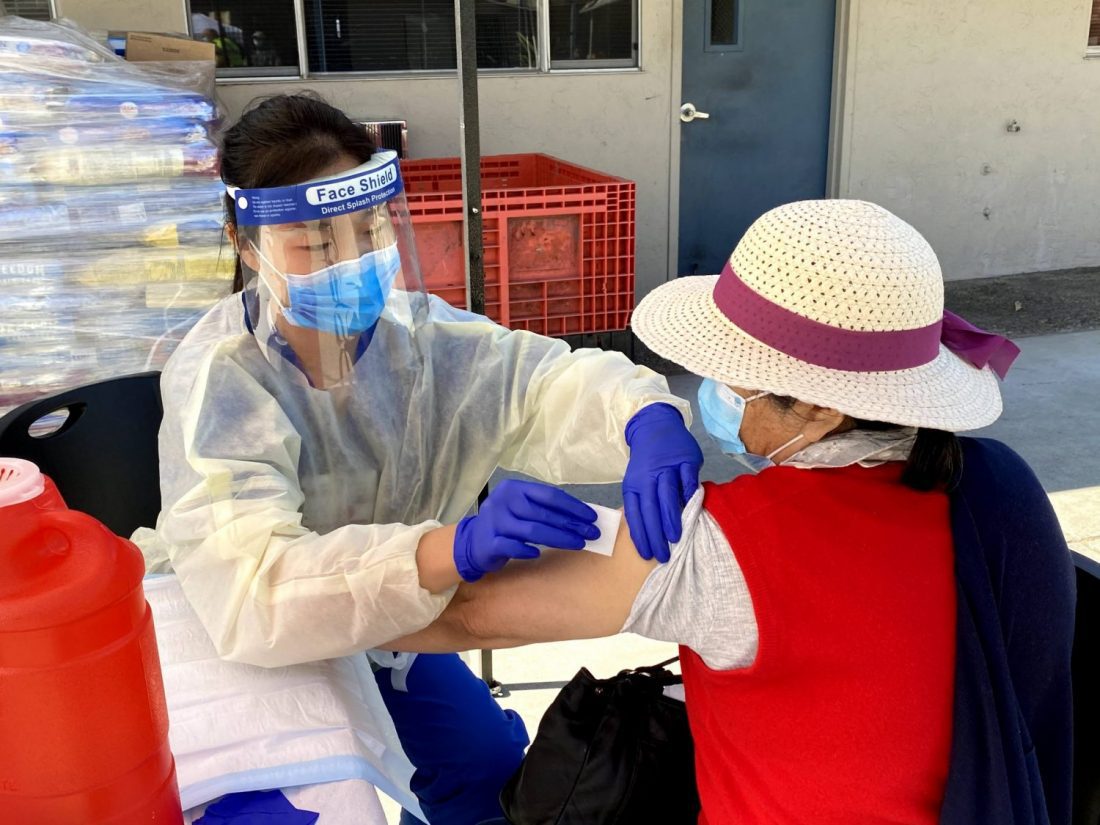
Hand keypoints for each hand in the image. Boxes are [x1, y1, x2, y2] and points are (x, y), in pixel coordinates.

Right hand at [453, 479, 599, 581]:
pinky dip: (527, 551)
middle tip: (591, 534)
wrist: (472, 541)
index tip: (591, 517)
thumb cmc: (505, 523)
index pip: (549, 495)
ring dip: (559, 538)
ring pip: (532, 530)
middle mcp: (503, 502)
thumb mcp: (521, 508)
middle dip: (571, 524)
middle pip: (543, 513)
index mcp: (514, 488)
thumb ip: (543, 509)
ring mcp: (495, 522)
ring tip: (578, 544)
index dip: (573, 506)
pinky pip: (512, 547)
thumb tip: (581, 516)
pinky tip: (540, 554)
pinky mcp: (489, 543)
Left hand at [623, 403, 702, 563]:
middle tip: (663, 555)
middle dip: (655, 534)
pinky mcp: (685, 459)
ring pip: (667, 495)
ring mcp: (667, 467)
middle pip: (649, 508)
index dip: (640, 535)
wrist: (656, 426)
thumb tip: (651, 533)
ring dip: (670, 518)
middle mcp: (647, 477)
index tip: (646, 554)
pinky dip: (689, 494)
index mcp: (633, 485)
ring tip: (674, 539)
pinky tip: (692, 510)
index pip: (634, 514)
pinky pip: (687, 479)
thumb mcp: (637, 481)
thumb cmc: (647, 462)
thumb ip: (644, 504)